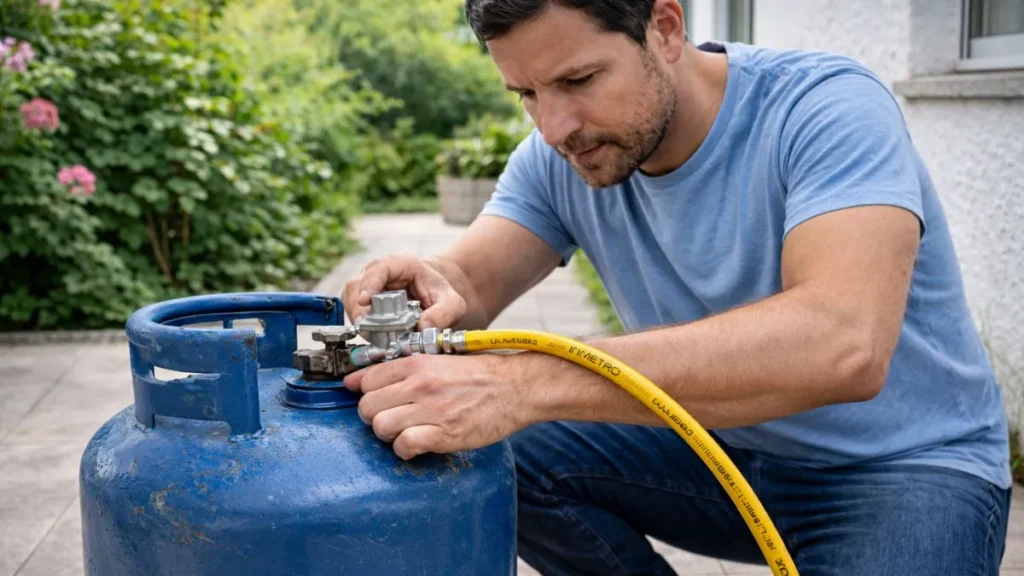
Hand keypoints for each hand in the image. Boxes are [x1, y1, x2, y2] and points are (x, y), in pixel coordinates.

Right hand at [341, 253, 467, 328]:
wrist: (433, 296)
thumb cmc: (439, 294)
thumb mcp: (452, 303)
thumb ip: (443, 314)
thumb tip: (423, 327)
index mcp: (402, 265)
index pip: (379, 268)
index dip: (369, 283)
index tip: (365, 301)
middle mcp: (379, 273)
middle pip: (356, 286)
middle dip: (361, 309)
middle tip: (372, 329)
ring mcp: (367, 287)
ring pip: (351, 301)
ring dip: (361, 321)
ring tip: (378, 336)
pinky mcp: (362, 303)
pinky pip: (354, 314)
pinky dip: (363, 327)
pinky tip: (378, 336)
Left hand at [343, 353, 531, 459]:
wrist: (515, 388)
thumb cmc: (480, 375)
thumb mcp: (440, 360)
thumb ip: (405, 368)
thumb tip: (364, 378)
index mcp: (418, 364)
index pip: (367, 379)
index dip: (365, 392)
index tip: (372, 399)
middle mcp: (420, 385)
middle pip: (368, 406)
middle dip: (374, 416)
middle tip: (390, 417)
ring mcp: (432, 410)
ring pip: (381, 427)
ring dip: (388, 434)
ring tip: (403, 431)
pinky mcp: (445, 434)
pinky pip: (405, 445)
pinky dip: (406, 449)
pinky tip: (416, 444)